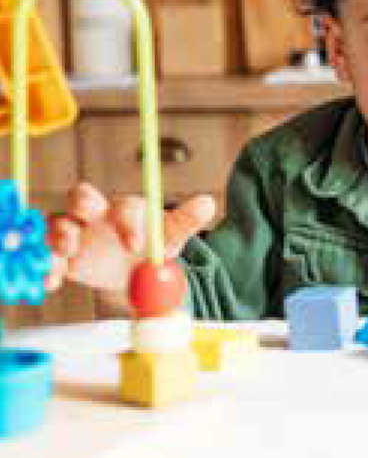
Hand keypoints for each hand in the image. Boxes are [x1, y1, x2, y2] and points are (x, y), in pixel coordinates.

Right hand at [46, 182, 215, 291]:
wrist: (136, 271)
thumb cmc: (152, 244)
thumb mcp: (171, 235)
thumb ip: (186, 221)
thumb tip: (208, 202)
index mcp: (126, 209)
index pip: (123, 206)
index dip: (127, 223)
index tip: (136, 246)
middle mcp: (98, 215)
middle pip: (80, 196)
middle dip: (80, 205)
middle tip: (83, 225)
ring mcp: (78, 233)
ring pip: (59, 223)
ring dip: (58, 236)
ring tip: (65, 254)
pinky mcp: (65, 256)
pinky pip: (49, 255)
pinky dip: (48, 266)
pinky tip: (53, 281)